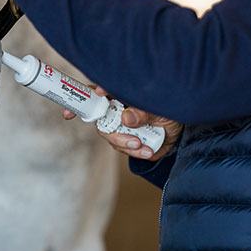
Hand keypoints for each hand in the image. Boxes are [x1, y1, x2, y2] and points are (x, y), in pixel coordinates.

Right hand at [63, 87, 182, 160]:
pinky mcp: (128, 142)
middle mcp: (115, 111)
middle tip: (133, 142)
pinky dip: (136, 153)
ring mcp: (120, 127)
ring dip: (127, 145)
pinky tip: (148, 151)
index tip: (69, 113)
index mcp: (119, 96)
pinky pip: (124, 150)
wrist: (181, 127)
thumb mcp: (159, 108)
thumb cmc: (168, 108)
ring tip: (144, 148)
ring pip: (112, 139)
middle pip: (101, 124)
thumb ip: (143, 112)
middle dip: (115, 135)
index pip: (93, 96)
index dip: (80, 103)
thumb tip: (126, 118)